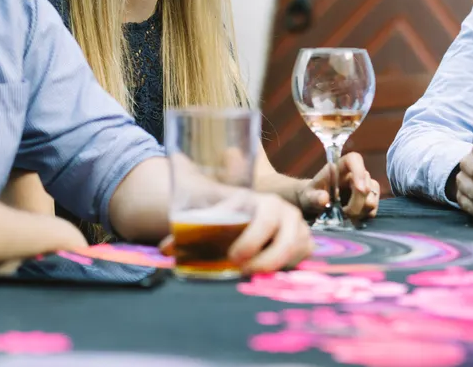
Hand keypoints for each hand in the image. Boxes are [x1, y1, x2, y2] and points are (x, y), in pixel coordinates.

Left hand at [158, 193, 312, 274]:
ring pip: (295, 246)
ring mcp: (297, 226)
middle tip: (239, 267)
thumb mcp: (211, 220)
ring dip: (274, 262)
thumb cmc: (229, 218)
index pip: (259, 216)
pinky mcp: (305, 242)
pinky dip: (290, 265)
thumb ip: (188, 233)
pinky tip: (271, 272)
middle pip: (283, 233)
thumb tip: (166, 249)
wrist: (251, 214)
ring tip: (252, 273)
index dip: (248, 239)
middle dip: (262, 254)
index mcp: (260, 200)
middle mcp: (283, 210)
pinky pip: (304, 255)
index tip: (231, 256)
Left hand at [300, 152, 379, 220]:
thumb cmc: (312, 195)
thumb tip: (324, 199)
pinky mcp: (369, 200)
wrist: (315, 204)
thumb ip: (314, 197)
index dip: (359, 171)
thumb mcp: (308, 196)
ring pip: (372, 199)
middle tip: (342, 213)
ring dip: (359, 211)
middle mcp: (355, 174)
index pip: (354, 159)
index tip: (359, 188)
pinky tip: (351, 218)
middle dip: (356, 203)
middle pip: (366, 185)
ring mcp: (365, 186)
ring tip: (344, 215)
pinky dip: (363, 217)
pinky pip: (373, 210)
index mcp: (340, 166)